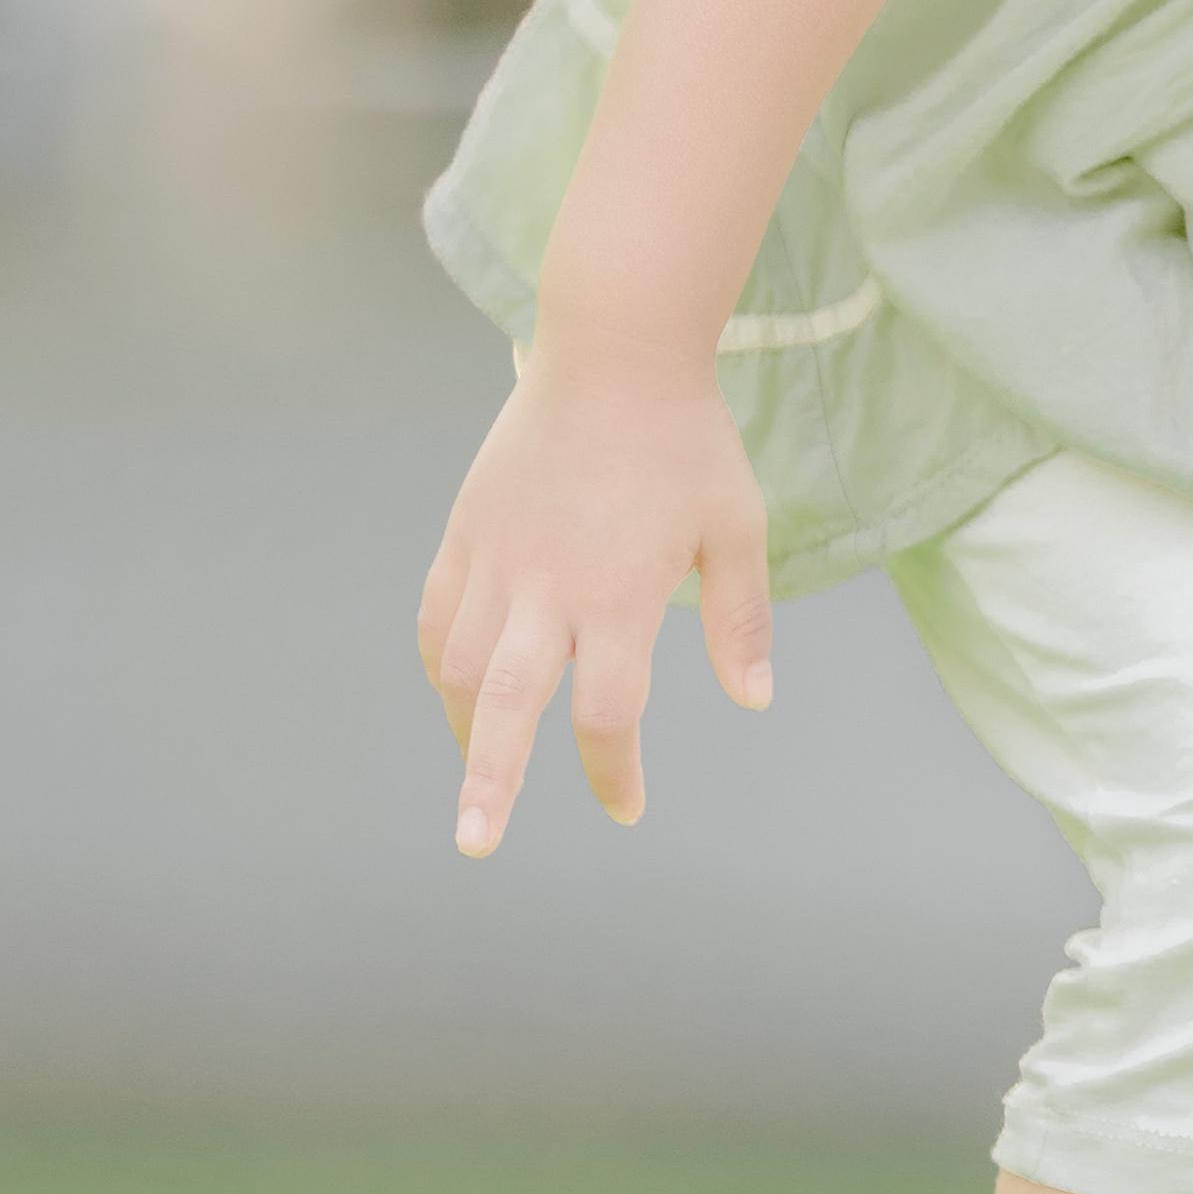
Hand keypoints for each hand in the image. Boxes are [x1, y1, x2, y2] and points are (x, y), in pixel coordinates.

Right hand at [417, 345, 774, 857]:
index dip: (613, 772)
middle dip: (491, 782)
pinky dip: (443, 661)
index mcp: (617, 596)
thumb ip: (741, 620)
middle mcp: (547, 588)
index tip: (627, 806)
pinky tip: (457, 687)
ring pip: (462, 666)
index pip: (606, 714)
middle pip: (507, 706)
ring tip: (481, 772)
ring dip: (469, 728)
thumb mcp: (738, 529)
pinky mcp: (468, 529)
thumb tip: (753, 699)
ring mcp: (498, 558)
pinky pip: (439, 614)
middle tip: (475, 842)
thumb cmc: (688, 441)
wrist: (615, 351)